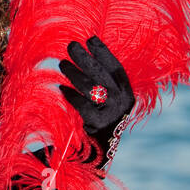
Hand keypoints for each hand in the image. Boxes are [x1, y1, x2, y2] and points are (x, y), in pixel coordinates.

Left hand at [58, 35, 133, 158]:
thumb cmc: (100, 117)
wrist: (98, 150)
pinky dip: (70, 95)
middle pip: (101, 74)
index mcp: (127, 92)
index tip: (90, 39)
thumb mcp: (109, 98)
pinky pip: (81, 104)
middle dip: (84, 58)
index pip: (115, 67)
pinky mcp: (97, 123)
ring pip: (89, 87)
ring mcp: (110, 112)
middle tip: (71, 45)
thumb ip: (103, 80)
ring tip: (62, 64)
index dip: (103, 52)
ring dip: (73, 73)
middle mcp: (122, 101)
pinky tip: (62, 88)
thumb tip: (86, 52)